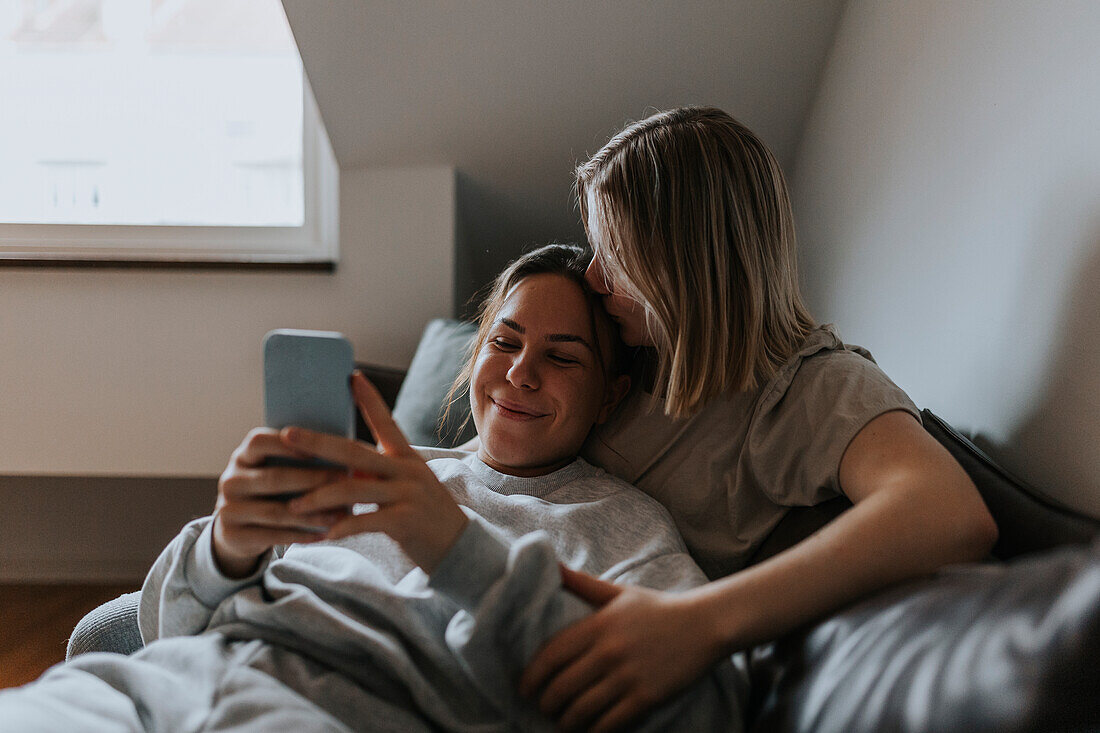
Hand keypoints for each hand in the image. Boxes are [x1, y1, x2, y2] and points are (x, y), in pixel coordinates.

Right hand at [214, 428, 350, 577]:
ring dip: (312, 514)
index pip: (259, 442)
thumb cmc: (268, 491)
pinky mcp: (233, 536)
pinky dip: (302, 536)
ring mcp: (228, 509)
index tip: (318, 449)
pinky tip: (324, 534)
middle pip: (274, 478)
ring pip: (276, 512)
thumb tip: (338, 454)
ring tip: (340, 514)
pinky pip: (273, 536)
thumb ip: (294, 460)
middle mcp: (231, 480)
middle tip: (344, 480)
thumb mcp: (271, 470)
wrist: (235, 528)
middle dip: (313, 480)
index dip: (287, 444)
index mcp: (242, 457)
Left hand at [281, 371, 468, 571]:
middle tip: (286, 434)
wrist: (461, 547)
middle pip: (354, 452)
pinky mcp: (405, 521)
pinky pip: (364, 521)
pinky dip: (341, 528)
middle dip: (317, 442)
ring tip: (293, 506)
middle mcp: (407, 470)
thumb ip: (380, 473)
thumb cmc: (427, 516)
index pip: (386, 421)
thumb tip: (342, 467)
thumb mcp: (409, 485)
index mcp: (407, 457)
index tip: (351, 376)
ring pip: (352, 488)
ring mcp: (407, 494)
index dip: (369, 399)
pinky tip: (323, 534)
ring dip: (318, 497)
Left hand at [520, 567, 723, 731]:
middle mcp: (609, 651)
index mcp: (598, 624)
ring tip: (561, 724)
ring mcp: (628, 676)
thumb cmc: (657, 608)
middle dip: (546, 704)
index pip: (551, 654)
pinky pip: (610, 723)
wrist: (705, 624)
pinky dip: (593, 732)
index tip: (523, 688)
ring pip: (582, 710)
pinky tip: (587, 732)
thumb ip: (581, 583)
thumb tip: (550, 564)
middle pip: (562, 687)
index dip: (531, 676)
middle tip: (542, 709)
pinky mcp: (647, 697)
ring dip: (565, 722)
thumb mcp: (618, 592)